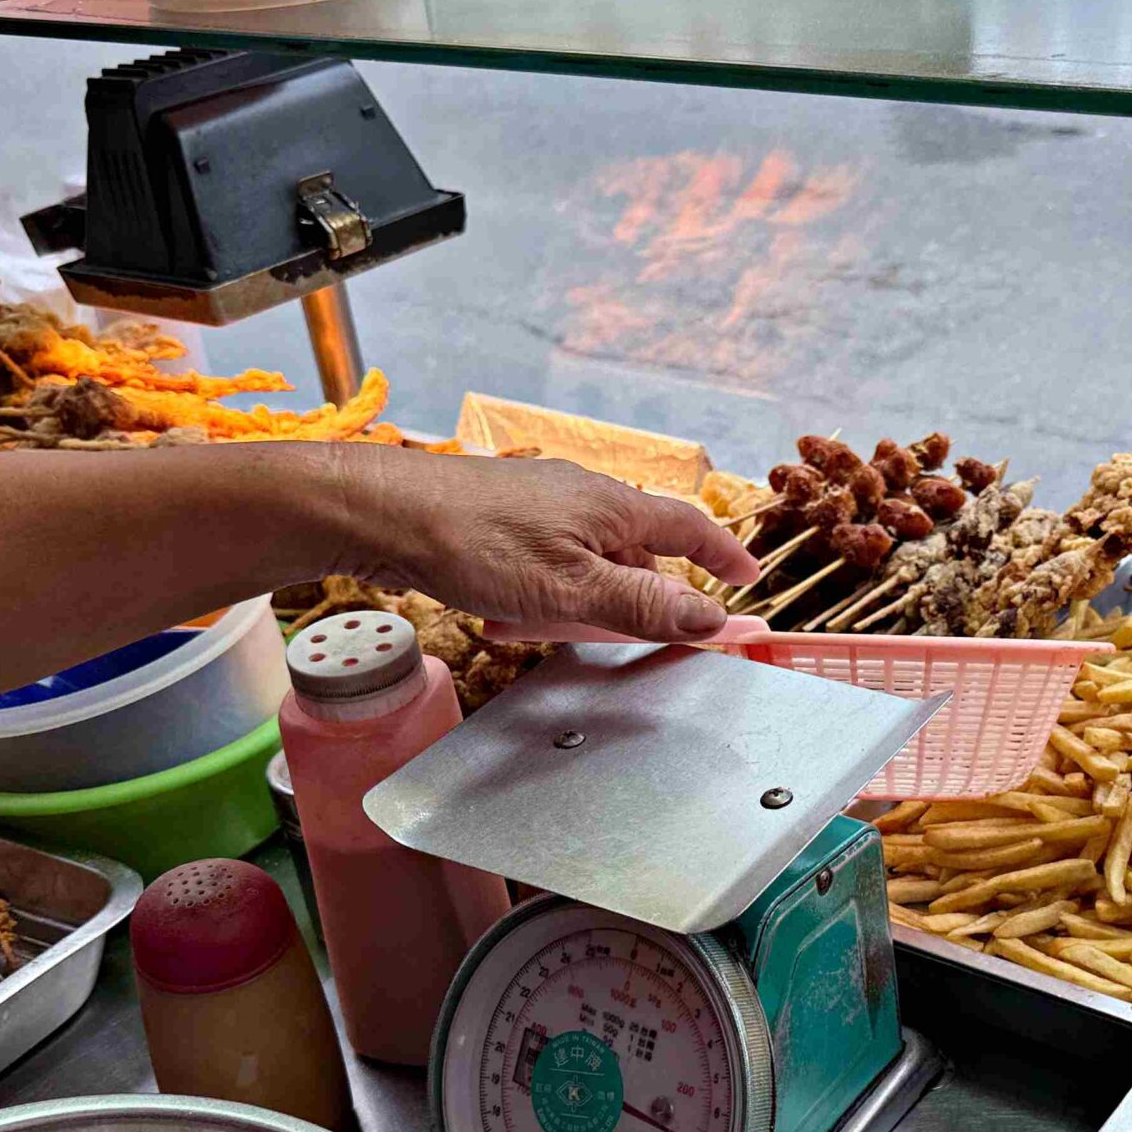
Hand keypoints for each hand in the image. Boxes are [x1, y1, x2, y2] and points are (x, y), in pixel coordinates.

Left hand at [338, 452, 762, 643]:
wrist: (384, 514)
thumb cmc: (475, 543)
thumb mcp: (571, 589)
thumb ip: (642, 605)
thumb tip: (711, 619)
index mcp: (612, 505)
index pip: (688, 526)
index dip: (721, 555)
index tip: (746, 579)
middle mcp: (582, 496)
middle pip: (634, 549)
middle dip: (633, 596)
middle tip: (627, 636)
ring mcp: (539, 504)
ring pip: (584, 561)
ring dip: (576, 602)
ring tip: (542, 629)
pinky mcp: (501, 519)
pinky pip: (542, 563)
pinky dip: (537, 595)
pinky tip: (504, 616)